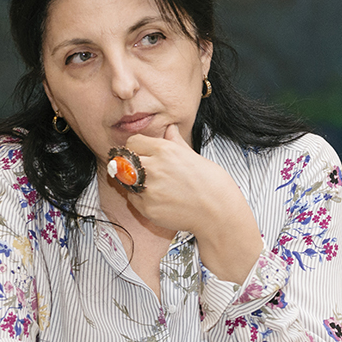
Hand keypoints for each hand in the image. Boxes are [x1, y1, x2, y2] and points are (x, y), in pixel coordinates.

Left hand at [115, 125, 262, 281]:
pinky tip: (158, 198)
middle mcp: (153, 167)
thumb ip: (175, 142)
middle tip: (141, 169)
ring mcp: (149, 189)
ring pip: (125, 180)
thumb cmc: (212, 184)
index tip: (141, 154)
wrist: (218, 212)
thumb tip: (170, 129)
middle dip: (129, 163)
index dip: (136, 148)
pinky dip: (140, 197)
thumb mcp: (194, 156)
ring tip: (151, 184)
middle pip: (123, 160)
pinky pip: (133, 198)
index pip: (132, 142)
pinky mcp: (147, 208)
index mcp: (164, 150)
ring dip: (132, 180)